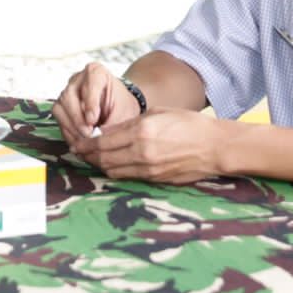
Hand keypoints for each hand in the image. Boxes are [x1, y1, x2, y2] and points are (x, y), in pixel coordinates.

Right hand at [51, 62, 140, 147]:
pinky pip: (59, 119)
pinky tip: (79, 142)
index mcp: (97, 72)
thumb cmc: (122, 107)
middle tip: (88, 134)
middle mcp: (78, 79)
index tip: (92, 120)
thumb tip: (97, 138)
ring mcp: (67, 92)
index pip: (90, 82)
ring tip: (84, 141)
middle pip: (69, 96)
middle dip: (77, 118)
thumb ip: (111, 123)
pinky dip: (68, 132)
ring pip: (60, 107)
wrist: (118, 109)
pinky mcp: (62, 106)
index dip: (90, 102)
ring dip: (71, 127)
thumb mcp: (124, 113)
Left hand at [73, 109, 231, 183]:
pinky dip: (117, 171)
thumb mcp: (157, 113)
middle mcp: (142, 151)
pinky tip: (113, 165)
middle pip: (103, 158)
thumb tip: (108, 131)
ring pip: (113, 170)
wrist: (215, 147)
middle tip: (79, 153)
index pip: (103, 140)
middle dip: (88, 156)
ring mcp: (149, 167)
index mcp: (141, 130)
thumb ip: (131, 123)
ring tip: (93, 159)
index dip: (86, 144)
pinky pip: (128, 177)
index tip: (77, 143)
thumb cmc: (189, 124)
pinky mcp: (156, 178)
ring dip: (100, 165)